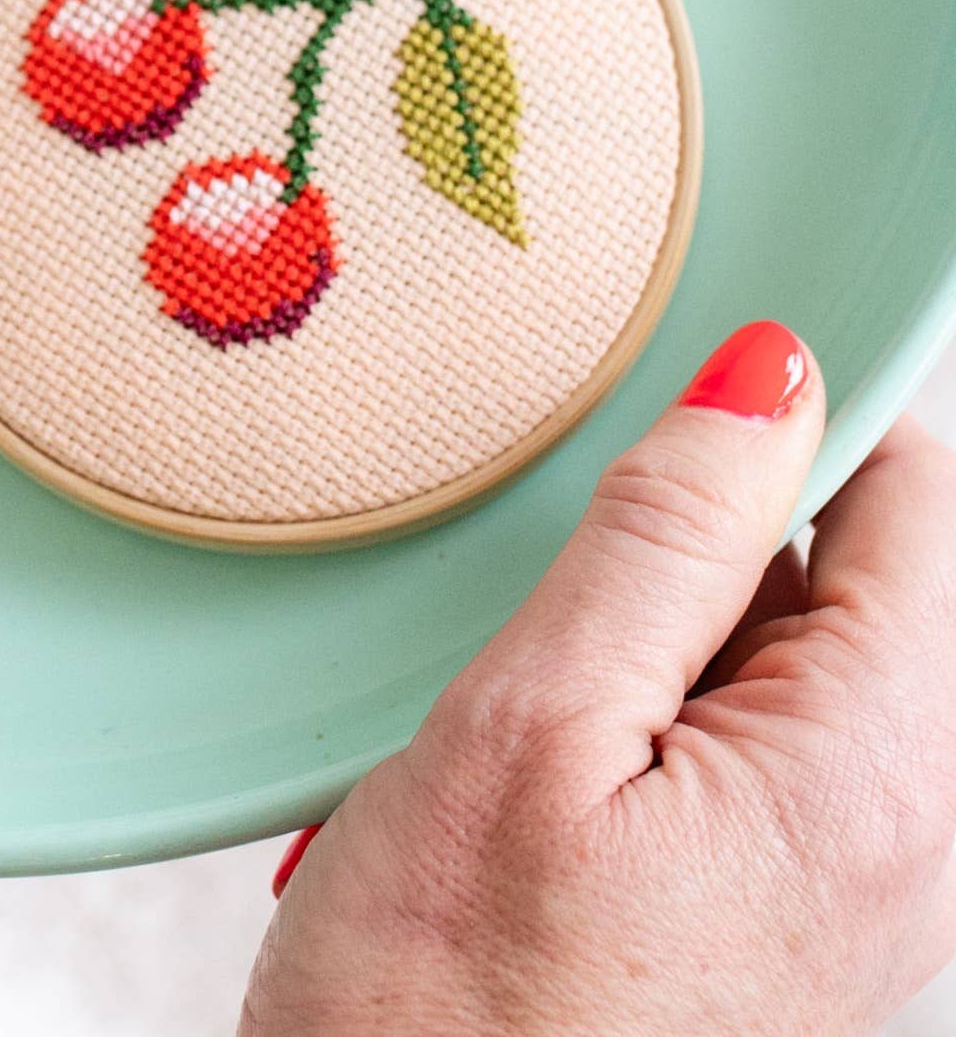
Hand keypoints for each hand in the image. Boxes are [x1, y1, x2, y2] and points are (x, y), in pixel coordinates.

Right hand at [244, 321, 955, 1034]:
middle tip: (559, 609)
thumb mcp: (530, 726)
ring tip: (535, 711)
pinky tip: (544, 775)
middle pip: (852, 576)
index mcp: (876, 780)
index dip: (792, 419)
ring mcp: (853, 887)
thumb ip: (667, 539)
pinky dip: (639, 714)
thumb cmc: (444, 1010)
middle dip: (699, 547)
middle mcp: (908, 842)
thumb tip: (767, 379)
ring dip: (652, 636)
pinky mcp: (785, 916)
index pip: (919, 504)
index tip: (665, 414)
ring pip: (782, 654)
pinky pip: (744, 742)